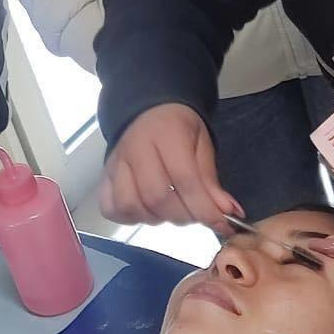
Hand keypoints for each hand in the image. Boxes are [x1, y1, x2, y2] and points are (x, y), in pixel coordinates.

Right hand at [98, 103, 242, 227]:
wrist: (148, 110)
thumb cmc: (179, 128)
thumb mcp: (203, 146)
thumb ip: (212, 182)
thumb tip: (229, 214)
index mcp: (166, 134)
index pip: (185, 179)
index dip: (204, 208)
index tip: (222, 223)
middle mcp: (136, 148)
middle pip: (158, 197)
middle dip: (184, 216)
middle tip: (196, 214)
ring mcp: (115, 163)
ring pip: (132, 206)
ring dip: (157, 218)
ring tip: (171, 209)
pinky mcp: (104, 176)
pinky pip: (111, 208)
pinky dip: (130, 217)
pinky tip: (147, 210)